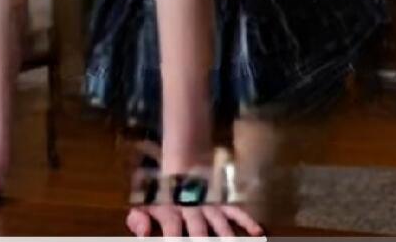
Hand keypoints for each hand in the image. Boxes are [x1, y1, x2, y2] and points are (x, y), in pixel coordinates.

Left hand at [126, 203, 263, 237]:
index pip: (171, 232)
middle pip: (198, 230)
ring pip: (219, 223)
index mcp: (171, 212)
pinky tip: (257, 232)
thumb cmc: (163, 191)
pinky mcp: (222, 202)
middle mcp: (192, 209)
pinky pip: (236, 211)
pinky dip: (247, 220)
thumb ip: (138, 220)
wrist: (184, 160)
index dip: (172, 241)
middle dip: (202, 240)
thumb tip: (142, 234)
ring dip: (226, 236)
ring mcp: (209, 205)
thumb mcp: (145, 203)